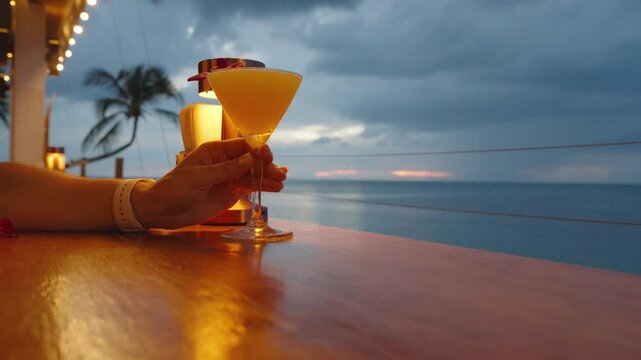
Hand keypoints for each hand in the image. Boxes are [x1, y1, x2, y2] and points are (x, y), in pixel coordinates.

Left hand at [131, 139, 286, 228]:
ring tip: (281, 183)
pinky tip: (275, 187)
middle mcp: (225, 161)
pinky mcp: (231, 191)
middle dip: (266, 166)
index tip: (268, 157)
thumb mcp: (200, 178)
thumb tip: (251, 159)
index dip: (257, 150)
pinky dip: (262, 186)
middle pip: (251, 160)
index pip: (242, 146)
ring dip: (267, 177)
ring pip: (253, 174)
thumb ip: (226, 169)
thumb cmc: (175, 188)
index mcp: (215, 151)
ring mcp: (229, 177)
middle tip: (280, 176)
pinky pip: (250, 186)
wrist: (164, 210)